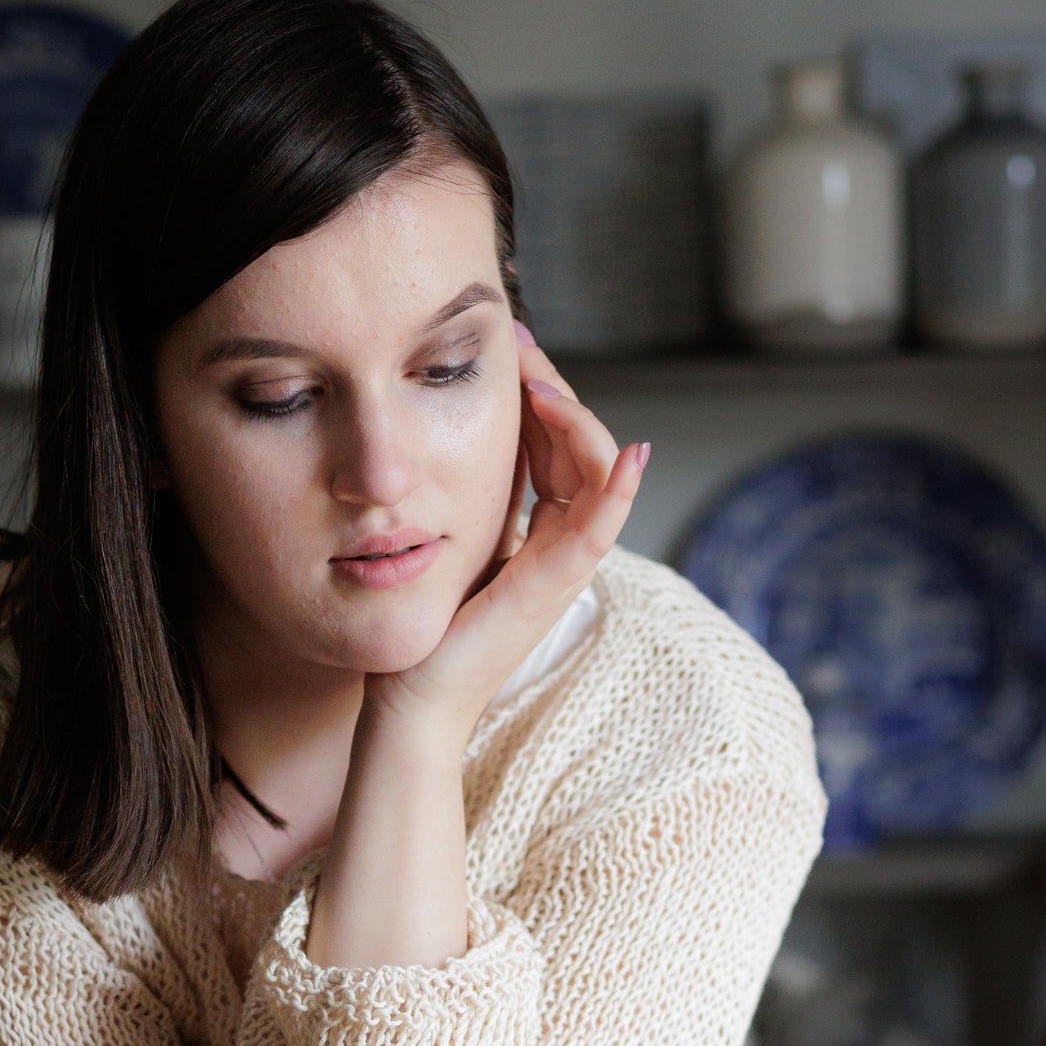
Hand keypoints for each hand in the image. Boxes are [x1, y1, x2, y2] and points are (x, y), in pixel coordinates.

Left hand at [372, 323, 647, 745]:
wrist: (415, 699)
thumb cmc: (428, 629)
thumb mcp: (454, 540)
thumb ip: (479, 497)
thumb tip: (465, 435)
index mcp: (542, 533)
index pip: (558, 446)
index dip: (543, 394)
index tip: (513, 350)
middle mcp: (563, 546)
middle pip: (582, 449)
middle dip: (556, 390)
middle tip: (522, 345)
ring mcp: (565, 567)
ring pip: (598, 475)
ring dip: (578, 421)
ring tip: (542, 384)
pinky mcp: (555, 586)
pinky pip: (600, 530)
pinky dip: (619, 491)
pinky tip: (631, 455)